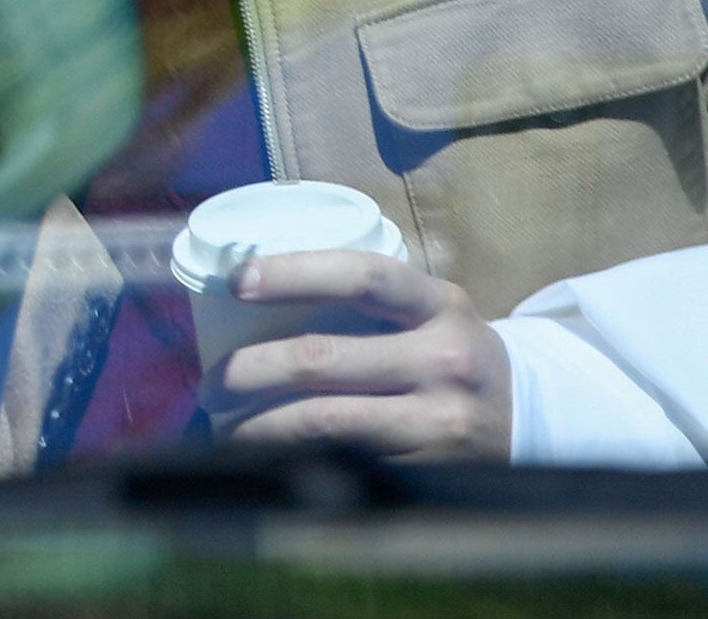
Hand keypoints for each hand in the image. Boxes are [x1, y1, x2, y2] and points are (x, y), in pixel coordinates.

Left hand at [209, 250, 511, 461]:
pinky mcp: (431, 471)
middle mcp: (443, 360)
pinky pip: (345, 459)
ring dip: (259, 422)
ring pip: (324, 419)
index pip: (359, 276)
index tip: (237, 280)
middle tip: (210, 378)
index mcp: (439, 304)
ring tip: (222, 419)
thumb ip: (370, 296)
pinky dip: (293, 455)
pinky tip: (262, 451)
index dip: (292, 273)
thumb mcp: (431, 310)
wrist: (535, 422)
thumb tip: (256, 284)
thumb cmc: (453, 351)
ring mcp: (439, 422)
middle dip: (249, 369)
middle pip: (322, 358)